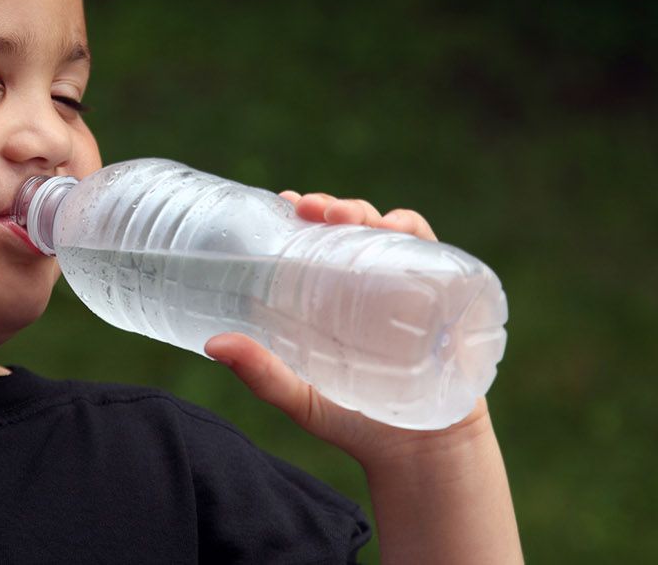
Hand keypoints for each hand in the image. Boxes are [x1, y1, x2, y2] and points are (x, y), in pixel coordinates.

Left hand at [203, 192, 488, 464]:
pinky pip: (435, 254)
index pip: (319, 241)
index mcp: (334, 297)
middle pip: (354, 228)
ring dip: (371, 213)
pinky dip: (416, 234)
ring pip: (392, 232)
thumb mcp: (301, 398)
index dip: (304, 214)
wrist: (420, 457)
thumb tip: (213, 343)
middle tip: (310, 209)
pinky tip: (397, 231)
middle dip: (334, 207)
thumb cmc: (354, 423)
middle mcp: (372, 285)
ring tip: (347, 217)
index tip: (284, 201)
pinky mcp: (444, 298)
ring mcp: (409, 288)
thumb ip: (261, 373)